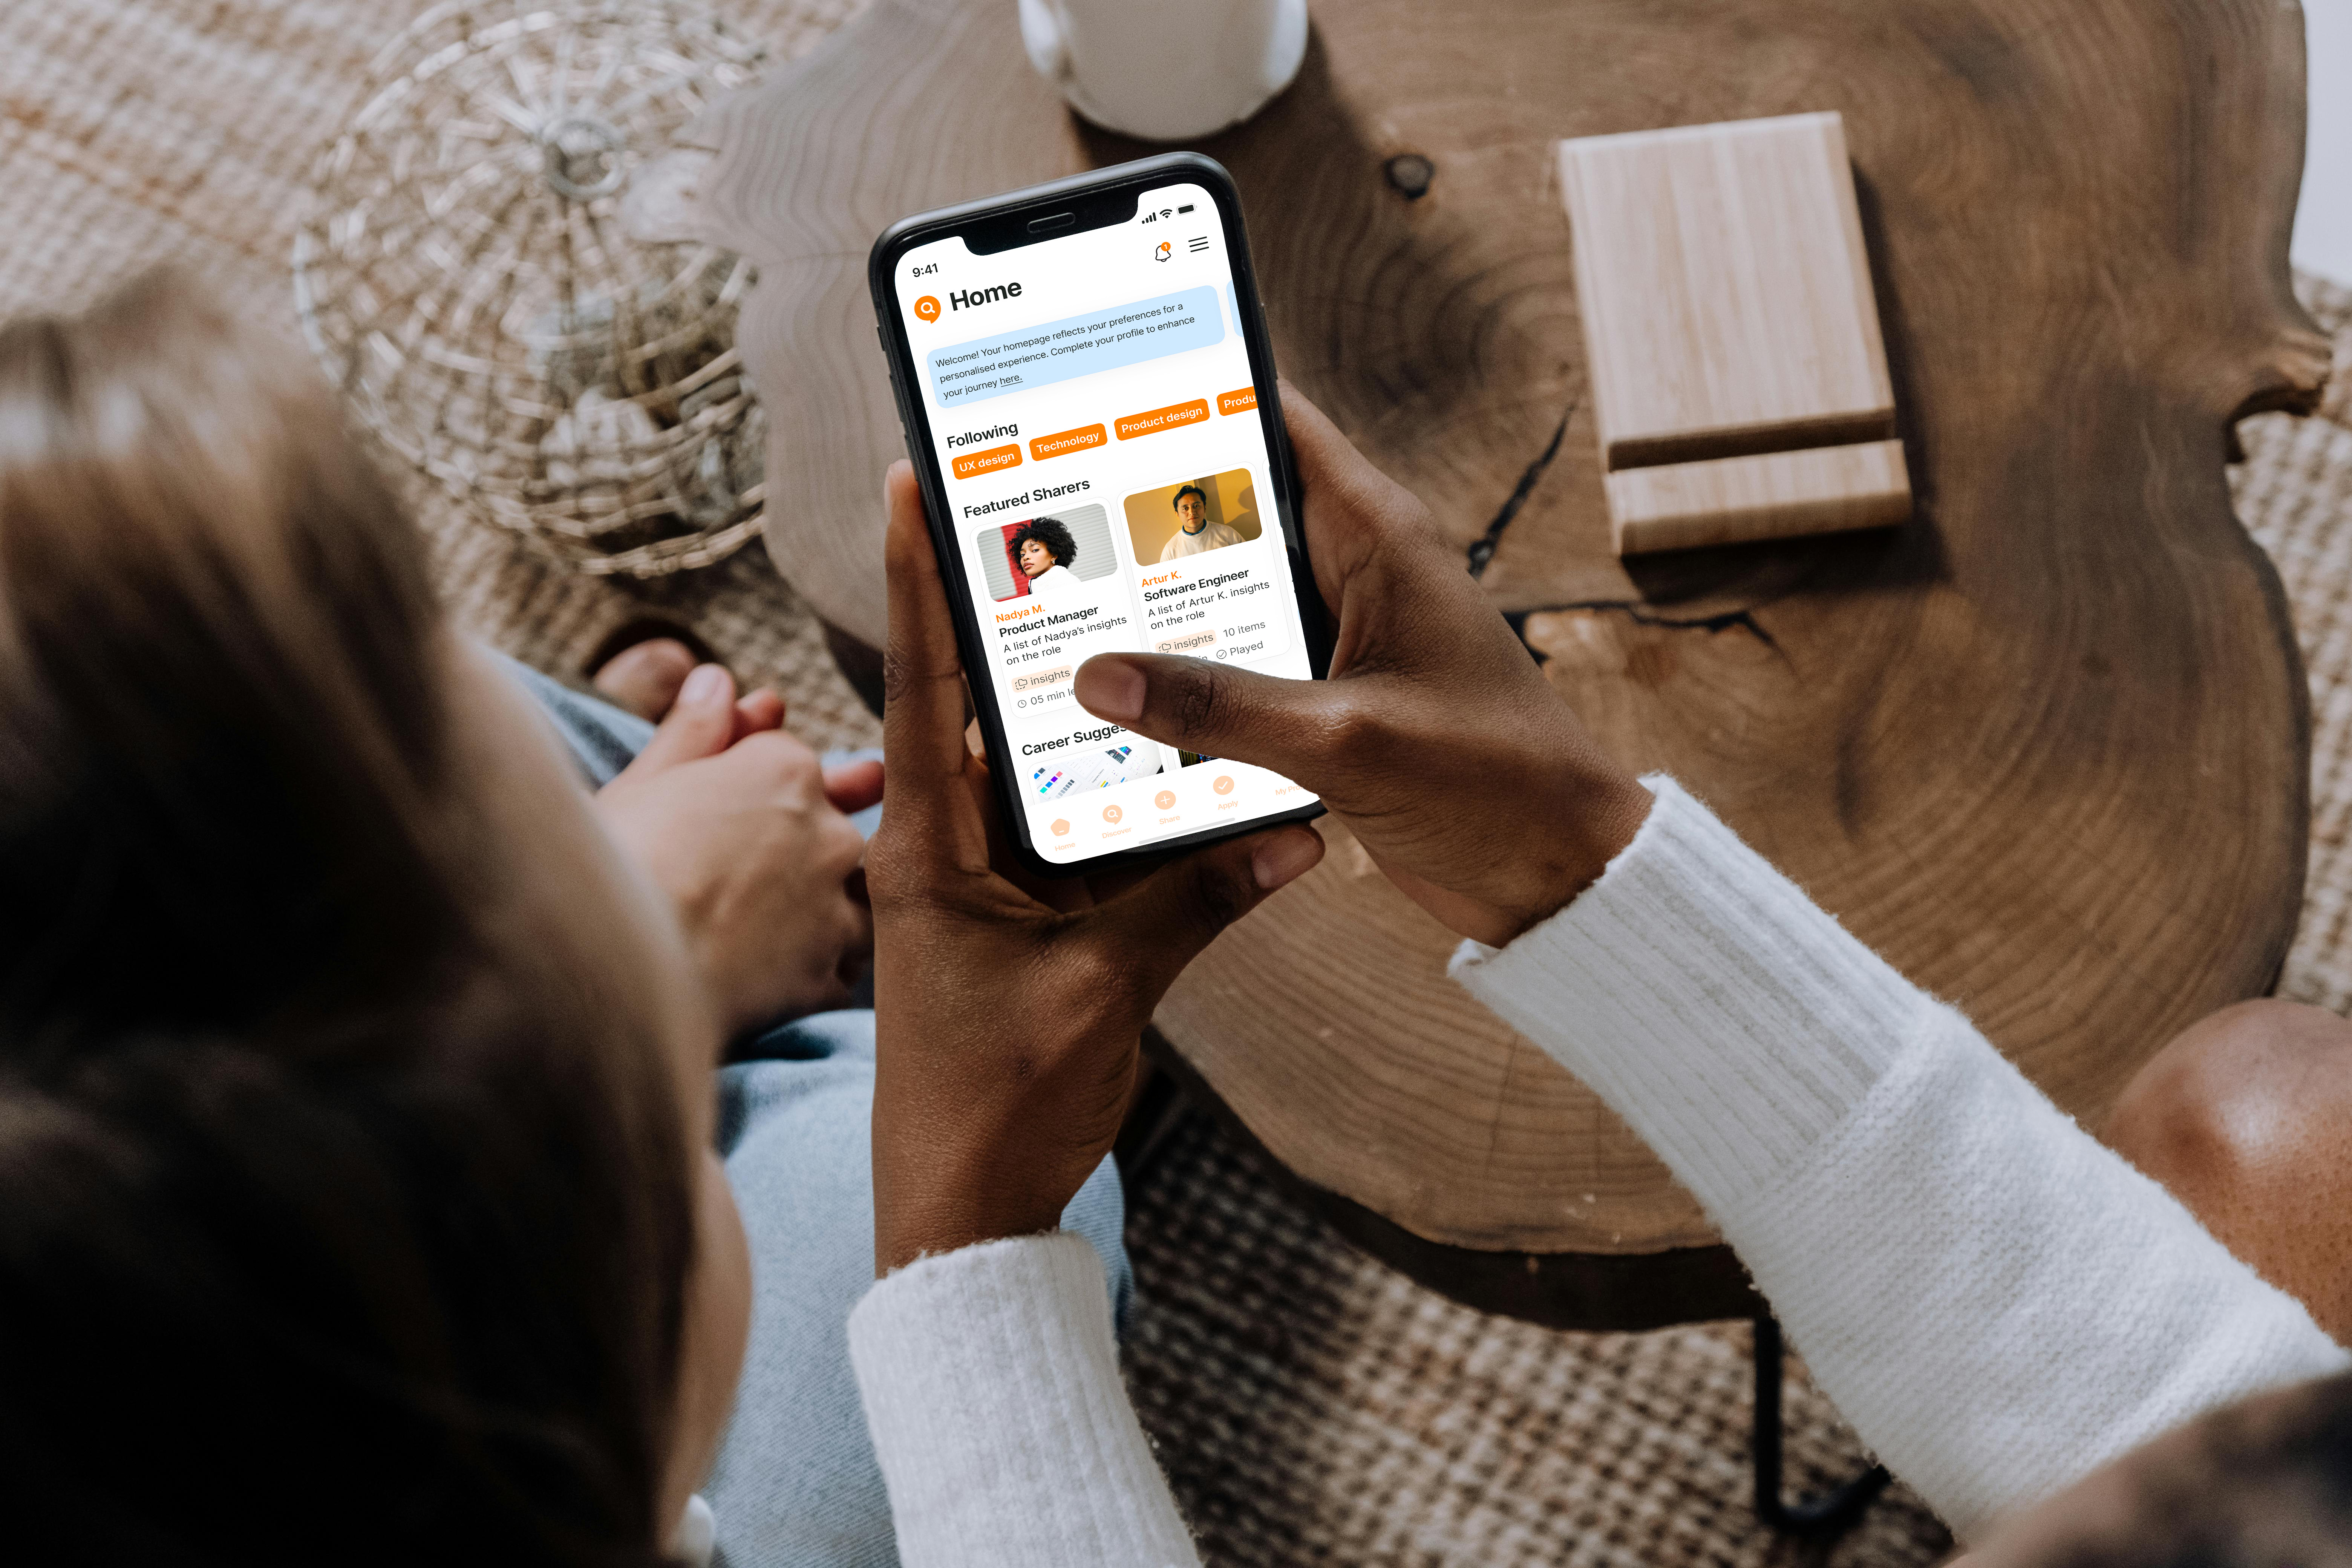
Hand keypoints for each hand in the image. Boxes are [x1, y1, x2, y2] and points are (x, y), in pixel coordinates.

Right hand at [595, 664, 879, 1038]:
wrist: (609, 967)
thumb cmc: (611, 866)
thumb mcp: (642, 784)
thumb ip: (692, 731)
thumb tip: (717, 680)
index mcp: (784, 770)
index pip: (789, 761)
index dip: (752, 782)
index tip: (720, 807)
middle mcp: (827, 831)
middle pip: (832, 826)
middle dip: (802, 842)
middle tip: (744, 870)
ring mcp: (835, 905)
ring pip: (854, 897)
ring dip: (826, 904)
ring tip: (770, 925)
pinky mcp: (828, 972)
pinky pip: (842, 963)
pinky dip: (820, 964)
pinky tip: (780, 971)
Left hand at [866, 461, 1324, 1273]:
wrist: (968, 1212)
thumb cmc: (996, 1107)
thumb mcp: (1103, 994)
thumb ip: (1193, 904)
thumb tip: (1293, 835)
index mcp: (931, 850)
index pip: (920, 687)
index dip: (917, 582)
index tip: (909, 483)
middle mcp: (951, 850)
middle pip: (985, 710)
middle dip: (1021, 619)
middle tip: (1058, 513)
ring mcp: (988, 887)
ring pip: (1046, 774)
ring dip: (1093, 716)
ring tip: (1145, 618)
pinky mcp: (1029, 924)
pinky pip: (1083, 841)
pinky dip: (1130, 807)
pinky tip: (1192, 764)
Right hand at [1073, 385, 1652, 947]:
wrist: (1558, 873)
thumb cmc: (1495, 786)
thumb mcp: (1347, 741)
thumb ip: (1221, 708)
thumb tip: (1101, 678)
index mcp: (1376, 536)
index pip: (1273, 418)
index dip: (1188, 388)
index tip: (1096, 382)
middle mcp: (1354, 569)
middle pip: (1228, 509)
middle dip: (1139, 510)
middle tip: (1036, 510)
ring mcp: (1337, 635)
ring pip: (1223, 595)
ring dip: (1155, 608)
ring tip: (1054, 607)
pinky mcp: (1326, 698)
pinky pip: (1238, 666)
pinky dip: (1185, 678)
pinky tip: (1118, 701)